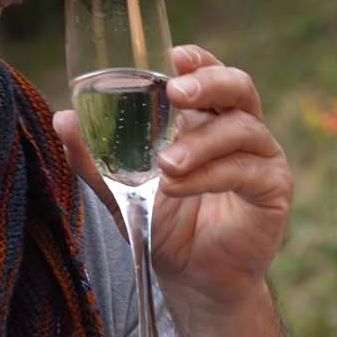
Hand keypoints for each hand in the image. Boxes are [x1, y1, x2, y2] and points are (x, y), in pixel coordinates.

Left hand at [53, 45, 290, 310]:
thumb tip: (63, 118)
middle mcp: (239, 132)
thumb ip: (96, 159)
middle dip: (208, 83)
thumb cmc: (164, 228)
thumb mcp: (123, 191)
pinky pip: (248, 171)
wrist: (191, 280)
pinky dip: (212, 175)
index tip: (174, 56)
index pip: (210, 74)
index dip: (199, 60)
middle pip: (238, 87)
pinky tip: (179, 187)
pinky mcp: (273, 190)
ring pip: (243, 129)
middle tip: (176, 92)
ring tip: (166, 165)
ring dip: (200, 143)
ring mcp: (261, 159)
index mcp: (206, 120)